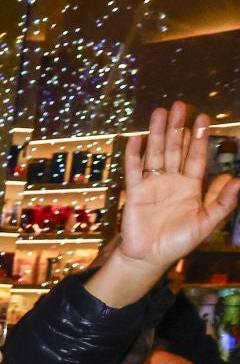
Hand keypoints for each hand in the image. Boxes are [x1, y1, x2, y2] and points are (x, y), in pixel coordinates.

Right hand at [93, 103, 239, 305]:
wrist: (149, 258)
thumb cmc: (178, 243)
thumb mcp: (206, 223)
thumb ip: (222, 202)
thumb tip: (239, 180)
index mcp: (190, 186)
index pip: (196, 157)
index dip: (199, 138)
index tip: (202, 118)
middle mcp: (172, 181)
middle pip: (175, 149)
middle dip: (178, 128)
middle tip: (180, 106)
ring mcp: (153, 185)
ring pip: (156, 154)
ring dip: (158, 134)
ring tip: (159, 112)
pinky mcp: (134, 193)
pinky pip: (134, 170)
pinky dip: (134, 155)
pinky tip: (136, 138)